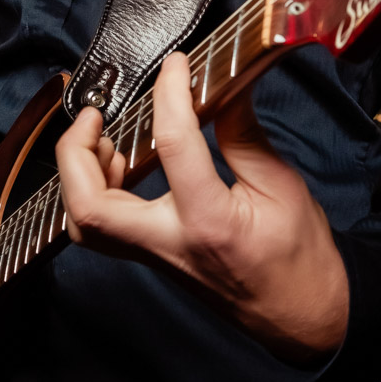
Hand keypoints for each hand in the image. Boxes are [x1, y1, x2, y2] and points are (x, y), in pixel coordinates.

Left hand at [55, 52, 349, 362]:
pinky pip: (103, 231)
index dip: (170, 93)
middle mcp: (171, 244)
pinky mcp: (154, 259)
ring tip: (99, 139)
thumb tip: (221, 86)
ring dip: (77, 177)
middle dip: (75, 154)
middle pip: (89, 208)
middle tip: (94, 115)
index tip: (176, 66)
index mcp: (210, 221)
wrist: (304, 315)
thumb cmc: (300, 258)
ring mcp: (156, 257)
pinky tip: (117, 167)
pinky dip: (95, 193)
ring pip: (85, 226)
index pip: (174, 144)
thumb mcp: (282, 186)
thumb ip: (244, 135)